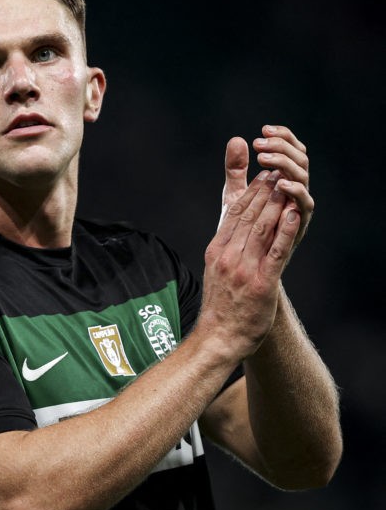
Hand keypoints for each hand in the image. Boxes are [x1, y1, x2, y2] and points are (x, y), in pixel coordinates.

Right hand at [202, 171, 301, 357]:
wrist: (219, 337)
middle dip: (264, 191)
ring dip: (276, 203)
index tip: (261, 177)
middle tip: (277, 171)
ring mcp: (244, 269)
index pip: (233, 214)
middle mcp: (228, 256)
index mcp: (216, 251)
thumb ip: (225, 249)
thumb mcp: (216, 271)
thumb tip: (233, 232)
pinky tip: (293, 215)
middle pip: (248, 216)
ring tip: (287, 186)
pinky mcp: (262, 283)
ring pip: (261, 228)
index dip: (249, 192)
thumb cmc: (221, 307)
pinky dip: (285, 231)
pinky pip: (275, 252)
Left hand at [219, 125, 312, 246]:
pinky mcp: (299, 228)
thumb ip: (236, 171)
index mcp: (285, 181)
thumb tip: (236, 139)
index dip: (283, 137)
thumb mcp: (236, 196)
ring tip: (267, 161)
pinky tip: (281, 186)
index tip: (264, 129)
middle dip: (282, 149)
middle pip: (301, 162)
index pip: (293, 150)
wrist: (247, 267)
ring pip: (304, 181)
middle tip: (261, 144)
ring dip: (287, 168)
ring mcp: (299, 209)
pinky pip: (304, 208)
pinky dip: (296, 195)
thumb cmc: (243, 230)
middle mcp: (296, 193)